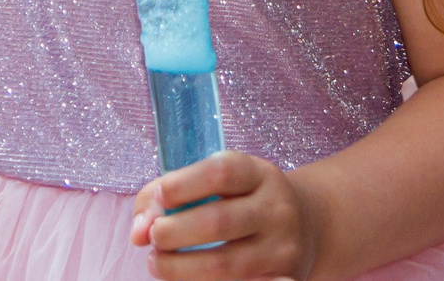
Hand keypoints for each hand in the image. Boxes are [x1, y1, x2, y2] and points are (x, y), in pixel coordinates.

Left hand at [130, 153, 322, 280]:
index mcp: (259, 174)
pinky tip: (185, 278)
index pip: (221, 173)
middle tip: (152, 238)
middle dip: (174, 232)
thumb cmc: (244, 201)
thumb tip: (137, 230)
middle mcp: (276, 208)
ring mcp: (281, 248)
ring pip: (224, 265)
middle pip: (218, 222)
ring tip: (156, 262)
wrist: (306, 227)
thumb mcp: (219, 182)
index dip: (183, 184)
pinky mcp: (282, 279)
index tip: (159, 196)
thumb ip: (170, 194)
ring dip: (179, 268)